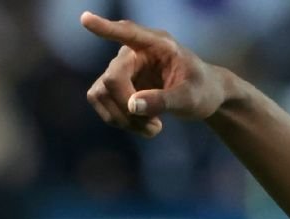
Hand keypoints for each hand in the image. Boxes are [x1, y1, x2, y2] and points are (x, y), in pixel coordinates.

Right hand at [80, 11, 228, 137]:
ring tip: (154, 129)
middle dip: (128, 109)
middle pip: (112, 80)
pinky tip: (143, 126)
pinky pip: (101, 103)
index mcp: (157, 44)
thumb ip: (164, 100)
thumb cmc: (202, 89)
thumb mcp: (191, 98)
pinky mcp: (114, 85)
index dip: (105, 28)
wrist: (204, 95)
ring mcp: (121, 68)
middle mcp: (133, 52)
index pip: (128, 33)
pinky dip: (120, 120)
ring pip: (101, 94)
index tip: (86, 19)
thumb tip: (132, 105)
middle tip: (157, 129)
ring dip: (123, 119)